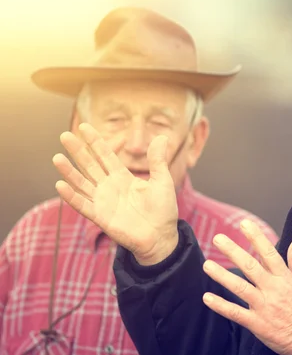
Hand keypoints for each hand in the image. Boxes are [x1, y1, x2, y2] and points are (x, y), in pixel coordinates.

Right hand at [52, 123, 178, 264]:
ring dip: (69, 172)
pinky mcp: (101, 217)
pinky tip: (60, 185)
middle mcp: (110, 187)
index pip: (106, 156)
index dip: (95, 142)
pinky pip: (83, 205)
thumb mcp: (162, 180)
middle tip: (64, 135)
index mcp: (123, 177)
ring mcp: (103, 201)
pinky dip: (71, 196)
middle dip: (78, 151)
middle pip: (90, 165)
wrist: (161, 236)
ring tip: (57, 157)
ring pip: (82, 183)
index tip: (84, 127)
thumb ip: (157, 160)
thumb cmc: (163, 210)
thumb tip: (162, 135)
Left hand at [202, 220, 291, 354]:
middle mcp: (273, 290)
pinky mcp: (257, 324)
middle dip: (234, 251)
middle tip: (219, 239)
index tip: (245, 224)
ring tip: (207, 265)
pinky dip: (221, 306)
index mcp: (286, 278)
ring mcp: (264, 307)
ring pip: (240, 288)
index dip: (257, 237)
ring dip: (222, 276)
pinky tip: (207, 298)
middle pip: (251, 267)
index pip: (269, 253)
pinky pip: (236, 313)